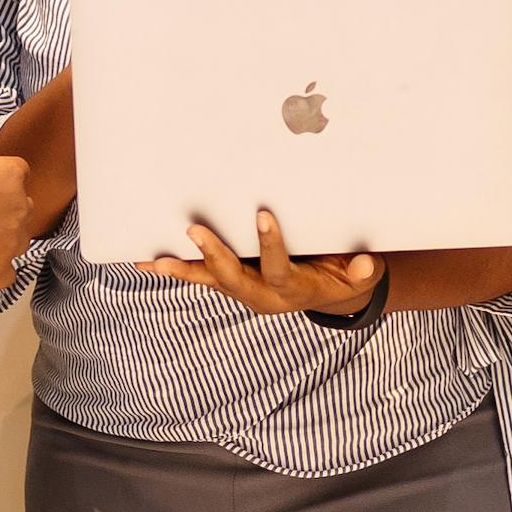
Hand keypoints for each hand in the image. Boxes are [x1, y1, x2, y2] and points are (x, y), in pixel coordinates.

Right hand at [0, 140, 33, 288]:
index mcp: (11, 174)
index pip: (18, 173)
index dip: (0, 178)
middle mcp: (21, 206)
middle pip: (23, 206)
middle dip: (5, 208)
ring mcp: (14, 240)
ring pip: (19, 239)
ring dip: (4, 239)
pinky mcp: (1, 269)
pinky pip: (7, 273)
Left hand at [142, 209, 384, 317]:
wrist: (327, 297)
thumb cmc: (341, 278)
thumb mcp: (358, 278)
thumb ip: (359, 272)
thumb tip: (364, 264)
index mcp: (292, 291)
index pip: (279, 269)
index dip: (271, 245)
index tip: (263, 214)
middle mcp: (262, 296)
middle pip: (233, 278)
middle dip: (213, 255)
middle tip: (194, 230)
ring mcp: (244, 291)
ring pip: (209, 280)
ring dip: (180, 269)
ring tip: (151, 258)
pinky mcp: (232, 283)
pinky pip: (201, 276)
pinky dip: (176, 268)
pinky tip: (148, 259)